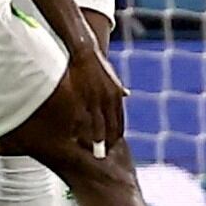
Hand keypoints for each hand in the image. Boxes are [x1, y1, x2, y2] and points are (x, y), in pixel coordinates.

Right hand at [58, 34, 126, 156]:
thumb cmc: (97, 63)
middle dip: (107, 143)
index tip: (112, 146)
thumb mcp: (112, 74)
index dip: (115, 136)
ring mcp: (97, 99)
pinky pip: (84, 119)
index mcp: (117, 96)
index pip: (118, 122)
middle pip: (110, 128)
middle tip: (103, 156)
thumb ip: (119, 87)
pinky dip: (83, 130)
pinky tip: (78, 139)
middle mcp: (110, 100)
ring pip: (98, 127)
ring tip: (92, 153)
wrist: (84, 49)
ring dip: (95, 141)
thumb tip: (127, 94)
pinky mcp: (83, 96)